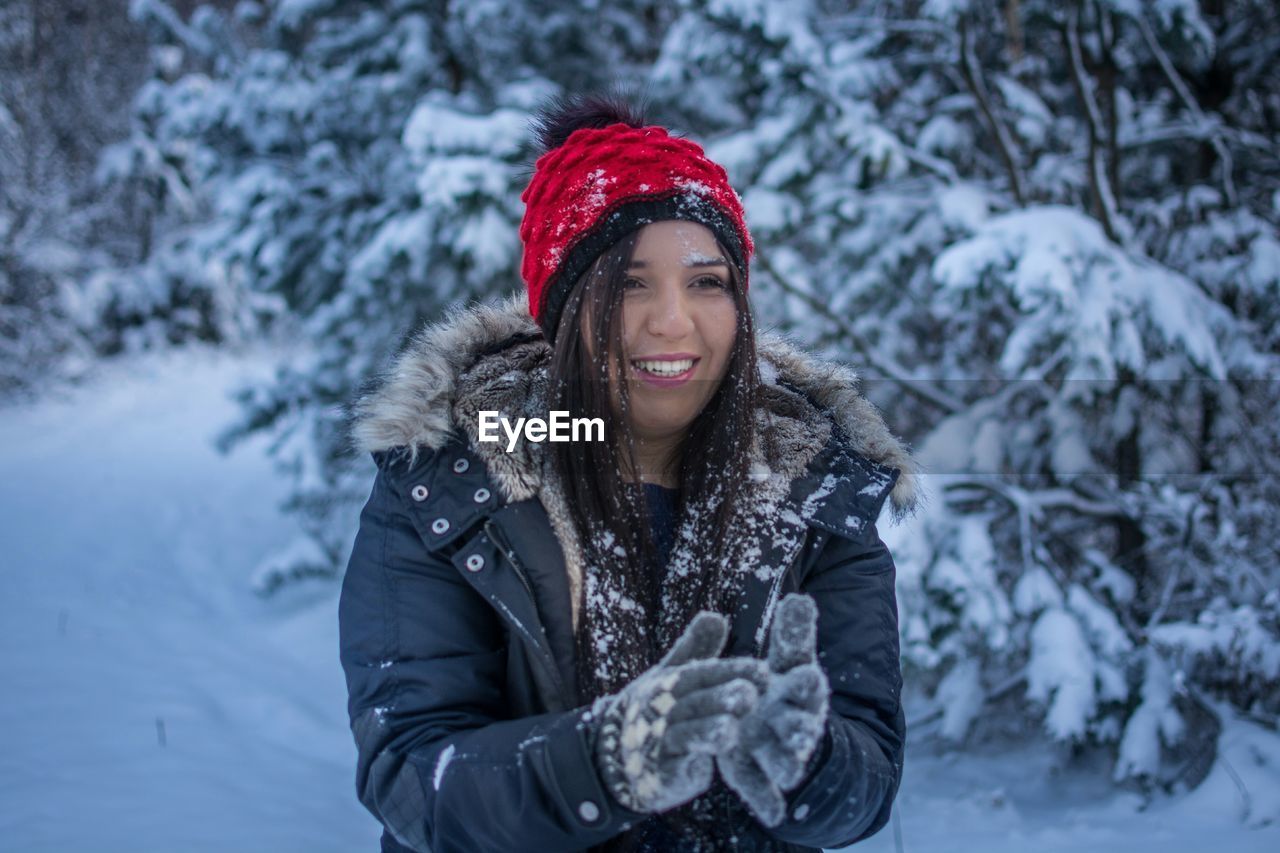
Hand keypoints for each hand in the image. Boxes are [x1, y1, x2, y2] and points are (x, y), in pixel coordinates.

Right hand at [593, 611, 768, 813]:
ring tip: (732, 729)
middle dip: (720, 698)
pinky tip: (705, 768)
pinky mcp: (659, 775)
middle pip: (694, 701)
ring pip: (685, 734)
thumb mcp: (669, 677)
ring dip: (707, 732)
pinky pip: (673, 770)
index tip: (764, 672)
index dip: (732, 671)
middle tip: (750, 695)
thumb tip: (716, 616)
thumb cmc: (653, 710)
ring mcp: (658, 742)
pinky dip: (687, 768)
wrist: (614, 753)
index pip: (702, 672)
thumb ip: (695, 649)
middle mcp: (662, 709)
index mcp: (670, 683)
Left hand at [717, 593, 830, 826]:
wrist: (783, 740)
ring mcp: (779, 753)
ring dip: (786, 766)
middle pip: (801, 728)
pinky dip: (768, 803)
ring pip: (786, 762)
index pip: (807, 685)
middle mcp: (795, 724)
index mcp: (800, 692)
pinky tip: (772, 814)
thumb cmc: (784, 694)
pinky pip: (765, 792)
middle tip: (799, 733)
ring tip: (788, 774)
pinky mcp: (760, 777)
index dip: (808, 684)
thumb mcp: (788, 665)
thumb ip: (793, 636)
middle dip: (800, 731)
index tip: (810, 678)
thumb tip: (801, 597)